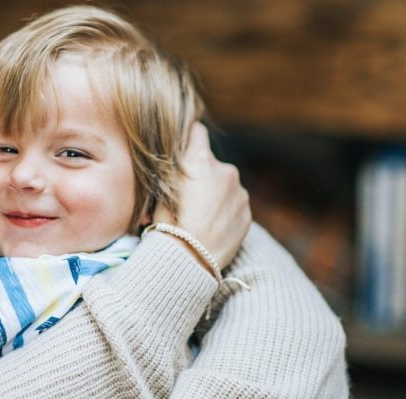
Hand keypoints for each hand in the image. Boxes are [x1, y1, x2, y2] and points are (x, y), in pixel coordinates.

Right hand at [153, 122, 250, 267]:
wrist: (190, 261)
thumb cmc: (168, 225)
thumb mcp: (158, 192)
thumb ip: (170, 171)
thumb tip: (174, 159)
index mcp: (200, 161)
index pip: (197, 131)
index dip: (189, 138)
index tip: (184, 146)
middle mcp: (225, 171)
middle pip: (211, 163)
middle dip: (201, 175)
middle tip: (186, 197)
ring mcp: (239, 192)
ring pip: (224, 185)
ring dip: (214, 194)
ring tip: (199, 217)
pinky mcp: (247, 212)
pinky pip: (234, 204)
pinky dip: (224, 211)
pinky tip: (211, 227)